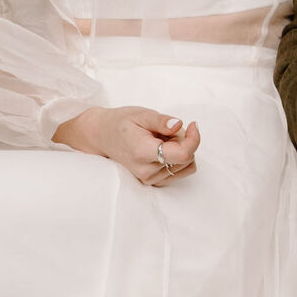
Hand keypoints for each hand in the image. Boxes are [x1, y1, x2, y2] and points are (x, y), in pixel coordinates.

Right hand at [52, 105, 199, 186]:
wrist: (102, 136)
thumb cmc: (121, 123)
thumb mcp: (141, 114)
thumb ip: (161, 120)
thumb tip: (179, 125)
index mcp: (143, 152)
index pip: (183, 154)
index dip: (194, 139)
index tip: (192, 124)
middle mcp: (147, 171)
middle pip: (186, 159)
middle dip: (185, 140)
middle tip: (168, 128)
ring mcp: (149, 179)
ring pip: (186, 166)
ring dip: (182, 149)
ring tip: (163, 138)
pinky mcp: (152, 182)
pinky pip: (179, 172)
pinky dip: (178, 159)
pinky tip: (165, 148)